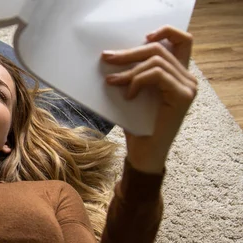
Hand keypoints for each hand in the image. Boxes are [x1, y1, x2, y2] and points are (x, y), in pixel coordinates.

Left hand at [102, 25, 198, 173]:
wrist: (144, 156)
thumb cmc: (137, 129)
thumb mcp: (134, 97)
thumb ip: (134, 77)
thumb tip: (115, 60)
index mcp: (179, 76)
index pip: (181, 41)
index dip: (164, 32)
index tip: (141, 38)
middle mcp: (188, 78)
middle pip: (160, 50)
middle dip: (130, 53)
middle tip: (107, 58)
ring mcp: (188, 87)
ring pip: (156, 61)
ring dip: (129, 71)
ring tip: (112, 82)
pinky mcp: (183, 95)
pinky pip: (157, 75)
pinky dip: (138, 81)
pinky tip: (128, 96)